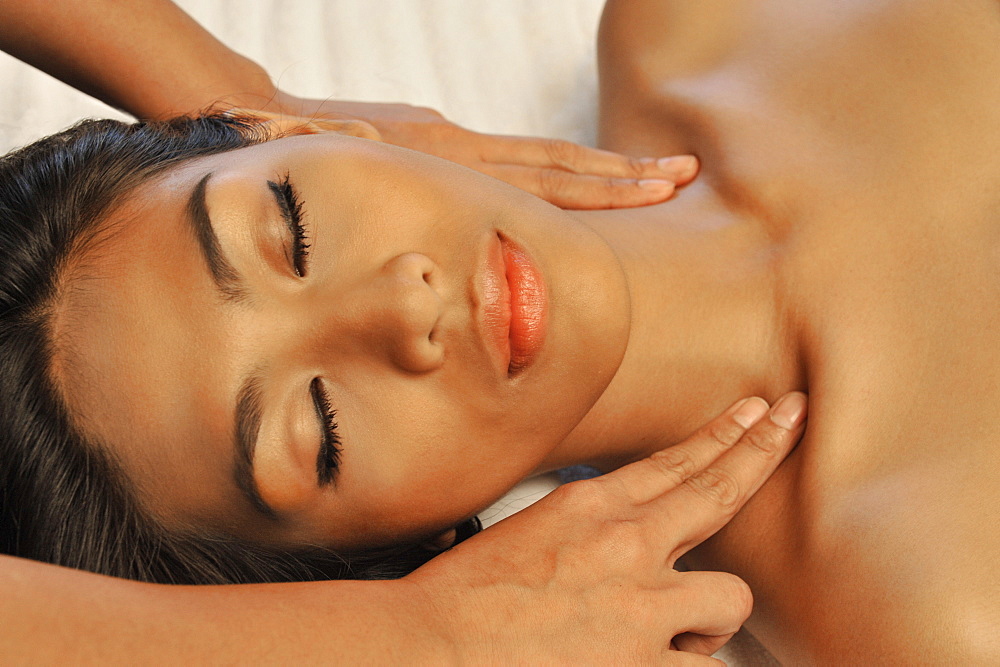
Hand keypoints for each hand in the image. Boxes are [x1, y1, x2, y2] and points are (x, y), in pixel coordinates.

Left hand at [265, 94, 698, 209]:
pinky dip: (561, 171)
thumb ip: (355, 176)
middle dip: (623, 173)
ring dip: (604, 167)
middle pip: (559, 162)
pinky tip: (587, 182)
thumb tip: (383, 199)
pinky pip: (515, 159)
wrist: (254, 109)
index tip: (656, 188)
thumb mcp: (321, 169)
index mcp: (444, 160)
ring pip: (545, 157)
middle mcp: (460, 147)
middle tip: (682, 176)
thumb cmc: (282, 152)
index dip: (600, 186)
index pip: (541, 177)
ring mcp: (454, 140)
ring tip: (659, 172)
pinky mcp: (441, 137)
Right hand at [409, 392, 806, 662]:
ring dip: (710, 618)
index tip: (755, 414)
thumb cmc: (459, 603)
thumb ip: (585, 536)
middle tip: (790, 421)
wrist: (427, 648)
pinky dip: (685, 665)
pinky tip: (652, 664)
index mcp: (586, 509)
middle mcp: (622, 545)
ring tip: (675, 634)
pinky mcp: (645, 663)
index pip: (671, 462)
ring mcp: (639, 604)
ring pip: (729, 597)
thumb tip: (622, 548)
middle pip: (716, 489)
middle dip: (761, 451)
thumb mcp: (522, 540)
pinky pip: (704, 666)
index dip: (721, 436)